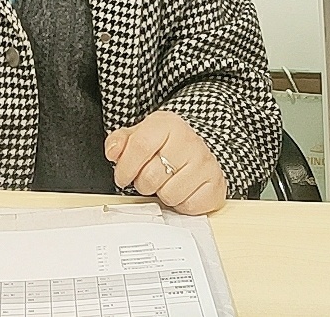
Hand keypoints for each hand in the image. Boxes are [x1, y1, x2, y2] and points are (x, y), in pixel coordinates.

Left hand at [104, 110, 226, 214]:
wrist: (198, 148)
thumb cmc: (166, 144)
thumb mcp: (140, 134)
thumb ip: (120, 141)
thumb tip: (112, 152)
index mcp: (167, 124)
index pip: (139, 147)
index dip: (125, 167)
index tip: (122, 177)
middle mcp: (189, 141)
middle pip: (151, 176)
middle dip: (142, 183)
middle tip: (147, 178)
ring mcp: (205, 163)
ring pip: (169, 195)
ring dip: (162, 194)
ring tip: (166, 182)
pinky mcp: (216, 184)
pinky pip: (188, 206)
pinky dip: (180, 204)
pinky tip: (181, 190)